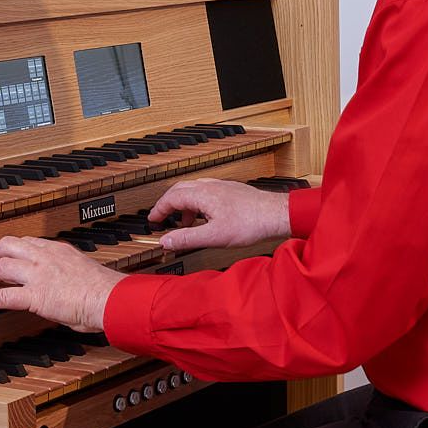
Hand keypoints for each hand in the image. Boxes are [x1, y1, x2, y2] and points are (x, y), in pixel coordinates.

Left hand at [0, 236, 124, 330]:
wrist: (111, 298)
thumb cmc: (106, 291)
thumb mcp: (84, 273)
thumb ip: (70, 274)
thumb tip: (66, 285)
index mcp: (59, 251)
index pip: (28, 243)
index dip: (13, 249)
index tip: (7, 255)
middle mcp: (46, 257)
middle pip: (9, 245)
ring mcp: (39, 275)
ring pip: (1, 265)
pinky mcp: (35, 295)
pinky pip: (2, 295)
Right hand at [149, 177, 292, 252]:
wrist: (275, 214)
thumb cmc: (250, 223)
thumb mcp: (214, 236)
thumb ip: (187, 238)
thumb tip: (166, 241)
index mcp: (202, 194)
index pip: (171, 198)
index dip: (159, 210)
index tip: (152, 220)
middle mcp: (210, 186)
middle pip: (179, 190)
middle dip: (168, 204)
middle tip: (161, 218)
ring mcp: (220, 186)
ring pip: (193, 190)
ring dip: (183, 205)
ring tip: (184, 225)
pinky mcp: (230, 191)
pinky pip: (205, 192)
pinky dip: (197, 204)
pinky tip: (205, 219)